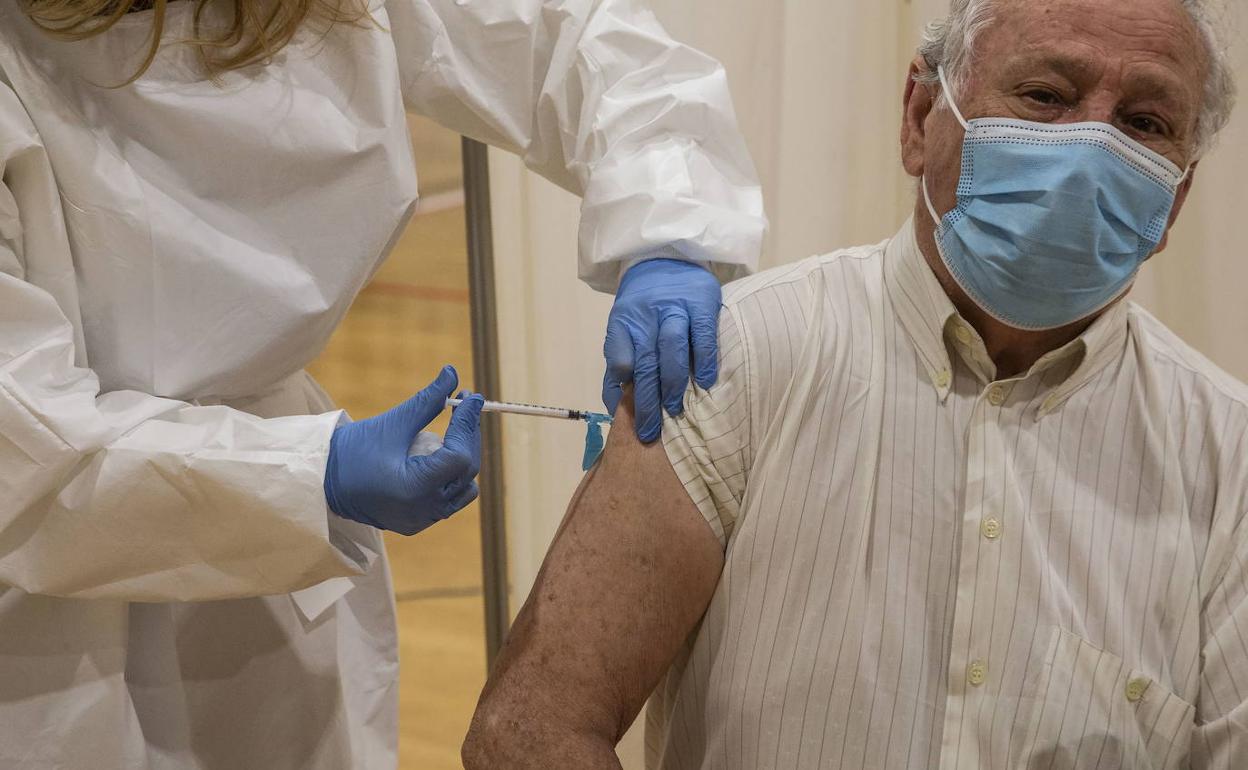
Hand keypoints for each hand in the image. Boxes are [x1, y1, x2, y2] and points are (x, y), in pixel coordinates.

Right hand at [324, 365, 483, 535]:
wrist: (322, 481)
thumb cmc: (352, 451)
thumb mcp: (392, 424)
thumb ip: (427, 401)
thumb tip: (452, 372)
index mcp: (415, 490)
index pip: (460, 456)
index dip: (468, 424)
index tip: (470, 398)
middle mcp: (423, 511)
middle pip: (466, 470)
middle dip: (468, 436)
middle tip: (465, 407)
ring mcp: (422, 520)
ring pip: (463, 489)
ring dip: (464, 459)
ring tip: (453, 432)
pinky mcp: (418, 521)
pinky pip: (448, 499)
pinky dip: (451, 477)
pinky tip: (441, 455)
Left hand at [602, 258, 721, 442]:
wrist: (668, 258)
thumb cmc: (645, 307)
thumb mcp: (625, 327)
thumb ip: (619, 363)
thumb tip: (614, 405)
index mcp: (623, 321)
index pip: (617, 356)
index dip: (620, 386)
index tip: (625, 413)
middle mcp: (647, 314)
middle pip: (644, 361)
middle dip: (646, 401)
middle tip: (648, 432)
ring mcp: (675, 308)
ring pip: (671, 347)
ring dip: (672, 382)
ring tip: (673, 409)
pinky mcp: (702, 303)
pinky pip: (703, 335)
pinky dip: (704, 360)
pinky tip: (705, 383)